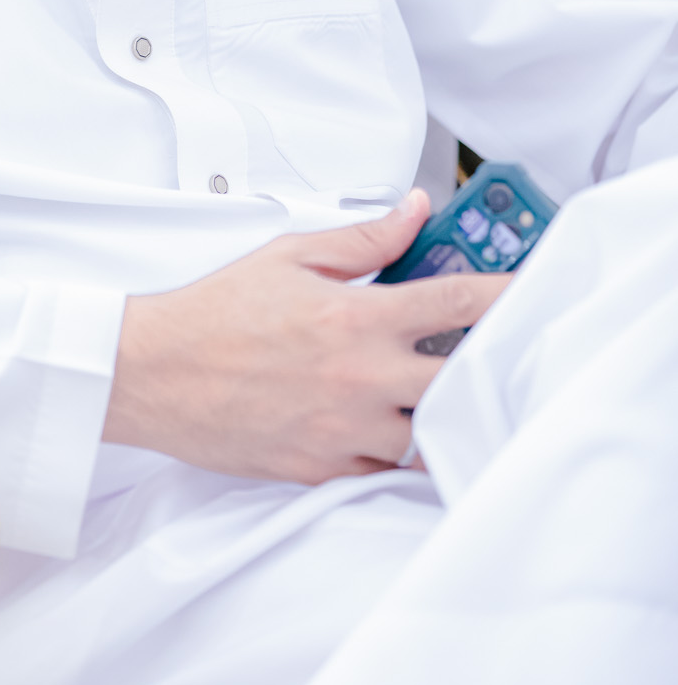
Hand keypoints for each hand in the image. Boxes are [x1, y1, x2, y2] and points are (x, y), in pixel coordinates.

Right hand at [102, 192, 509, 483]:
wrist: (152, 374)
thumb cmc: (212, 314)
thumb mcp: (289, 256)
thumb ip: (363, 238)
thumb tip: (415, 212)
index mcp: (356, 318)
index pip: (457, 301)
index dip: (507, 294)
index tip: (533, 293)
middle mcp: (359, 377)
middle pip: (459, 380)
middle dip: (478, 365)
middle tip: (482, 355)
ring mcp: (343, 430)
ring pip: (426, 435)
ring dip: (433, 415)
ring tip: (426, 395)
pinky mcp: (321, 469)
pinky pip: (384, 473)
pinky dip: (393, 454)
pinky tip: (386, 429)